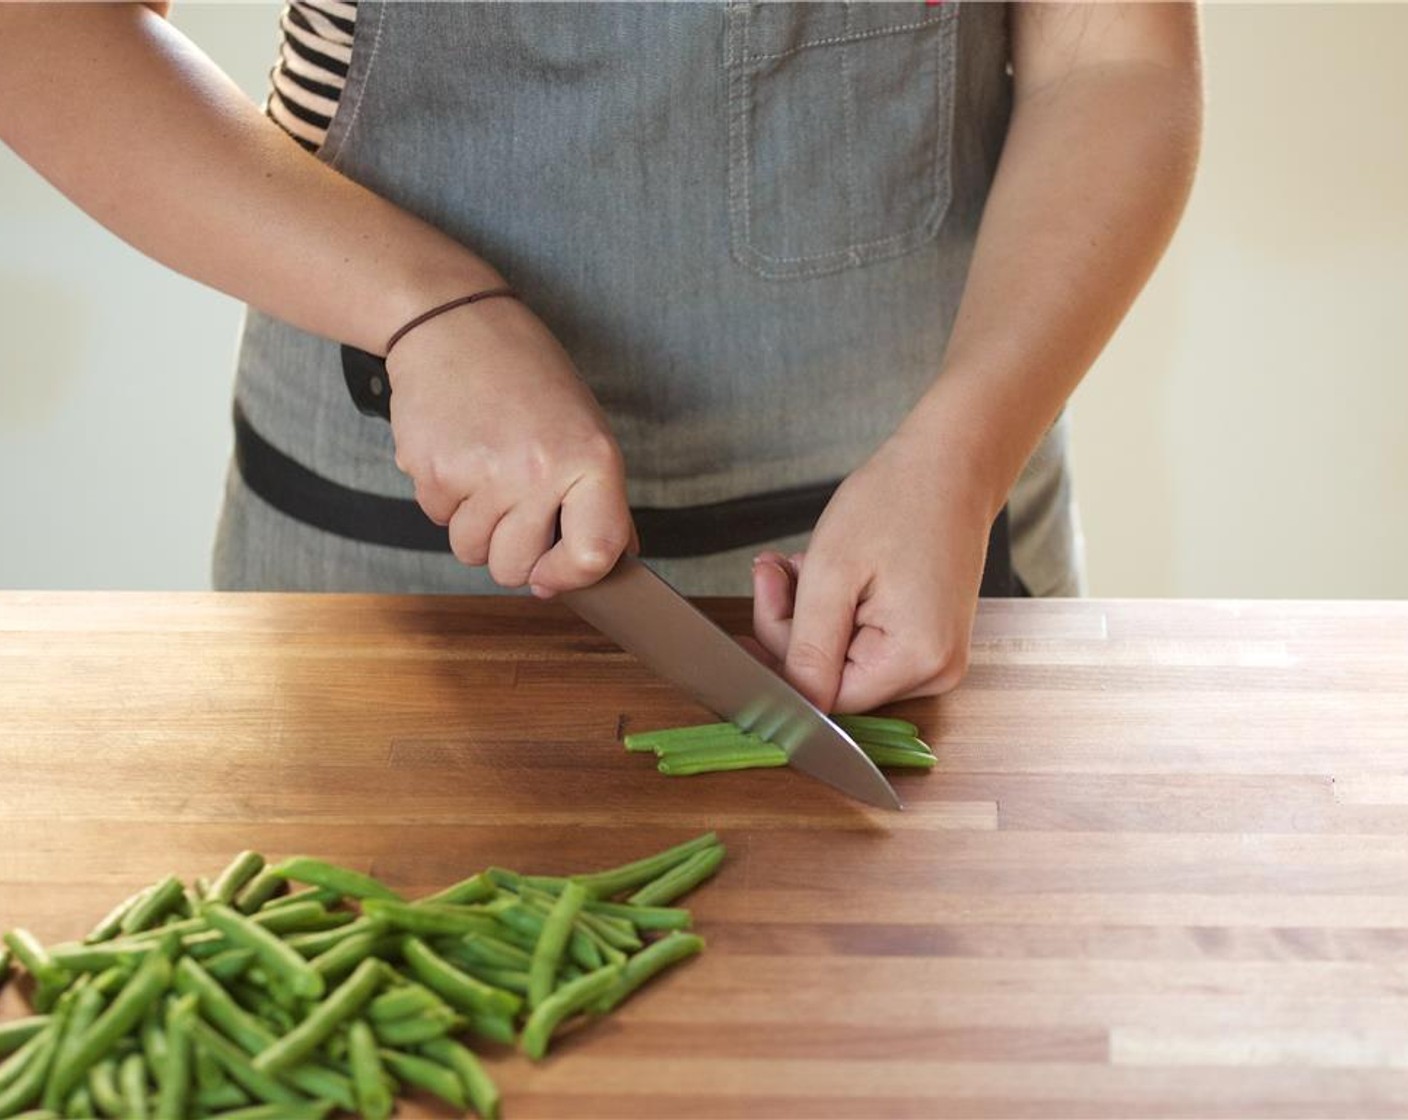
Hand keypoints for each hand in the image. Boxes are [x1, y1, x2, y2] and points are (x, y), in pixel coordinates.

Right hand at [386, 296, 635, 594]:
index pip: (594, 554)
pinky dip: (443, 497)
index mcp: (592, 459)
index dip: (570, 577)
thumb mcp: (584, 429)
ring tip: (483, 470)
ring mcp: (485, 472)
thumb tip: (615, 561)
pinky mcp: (434, 470)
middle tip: (509, 502)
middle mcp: (541, 470)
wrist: (456, 324)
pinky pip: (437, 519)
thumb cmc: (527, 377)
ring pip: (471, 550)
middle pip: (515, 568)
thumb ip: (600, 499)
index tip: (551, 575)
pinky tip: (457, 452)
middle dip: (508, 550)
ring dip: (472, 524)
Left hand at [751, 428, 994, 711]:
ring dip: (813, 616)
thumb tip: (794, 706)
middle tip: (773, 571)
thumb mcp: (832, 573)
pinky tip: (835, 575)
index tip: (761, 605)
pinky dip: (840, 614)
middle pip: (835, 679)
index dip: (783, 656)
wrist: (951, 465)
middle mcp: (937, 671)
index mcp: (916, 659)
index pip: (825, 694)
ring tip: (802, 564)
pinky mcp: (931, 641)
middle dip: (794, 626)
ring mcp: (938, 658)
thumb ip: (808, 648)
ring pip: (846, 660)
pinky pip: (868, 645)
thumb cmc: (898, 501)